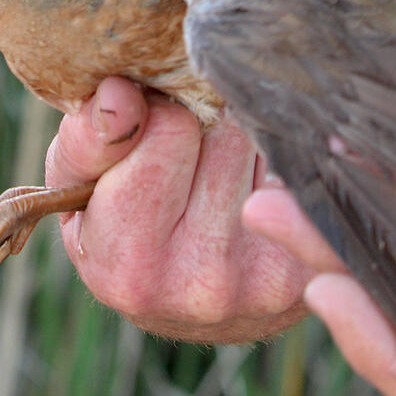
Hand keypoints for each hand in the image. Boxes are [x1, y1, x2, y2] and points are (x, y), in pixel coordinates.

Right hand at [43, 76, 310, 342]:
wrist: (192, 301)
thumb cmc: (122, 225)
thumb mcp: (79, 186)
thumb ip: (86, 139)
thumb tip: (120, 94)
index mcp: (129, 266)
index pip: (168, 129)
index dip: (156, 113)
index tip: (149, 127)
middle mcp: (204, 284)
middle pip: (225, 133)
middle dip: (207, 127)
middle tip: (192, 156)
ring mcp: (269, 280)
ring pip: (268, 143)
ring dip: (247, 141)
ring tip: (225, 173)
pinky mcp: (317, 265)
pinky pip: (307, 169)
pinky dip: (285, 163)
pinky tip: (264, 185)